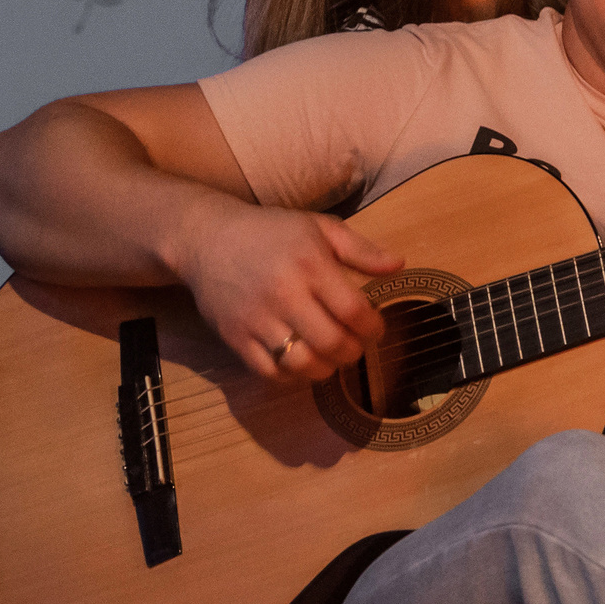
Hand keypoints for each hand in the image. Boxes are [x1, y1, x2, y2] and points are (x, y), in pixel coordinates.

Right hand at [174, 200, 405, 384]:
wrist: (205, 238)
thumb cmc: (270, 231)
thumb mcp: (319, 227)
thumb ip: (361, 249)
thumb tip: (399, 265)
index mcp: (310, 265)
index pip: (353, 311)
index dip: (372, 328)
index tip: (375, 329)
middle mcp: (283, 294)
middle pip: (332, 343)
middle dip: (353, 352)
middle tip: (355, 346)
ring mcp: (256, 319)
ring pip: (301, 364)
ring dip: (325, 369)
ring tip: (330, 357)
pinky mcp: (234, 336)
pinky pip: (269, 372)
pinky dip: (291, 376)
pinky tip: (301, 363)